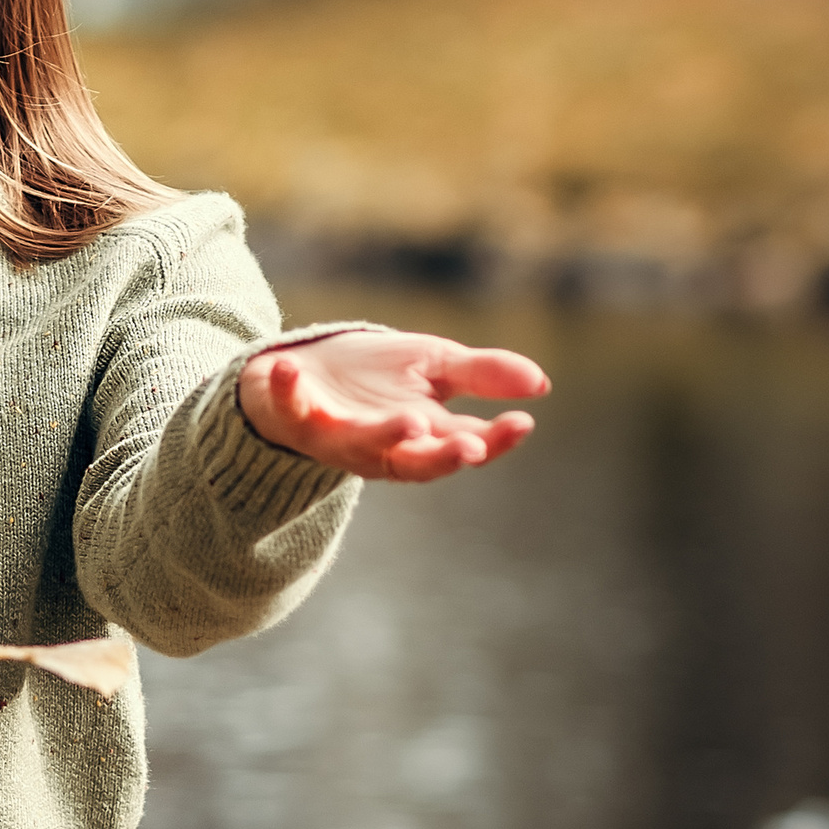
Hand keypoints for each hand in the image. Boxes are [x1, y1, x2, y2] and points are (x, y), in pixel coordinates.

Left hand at [238, 326, 549, 482]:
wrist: (304, 371)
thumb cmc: (375, 377)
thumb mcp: (434, 366)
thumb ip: (482, 375)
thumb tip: (541, 384)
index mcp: (422, 437)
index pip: (466, 445)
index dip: (495, 440)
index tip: (522, 422)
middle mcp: (382, 446)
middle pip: (419, 462)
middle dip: (445, 457)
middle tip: (471, 448)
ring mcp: (337, 434)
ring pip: (363, 445)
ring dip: (385, 434)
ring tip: (411, 418)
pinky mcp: (295, 413)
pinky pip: (289, 405)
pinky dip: (287, 389)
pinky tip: (288, 368)